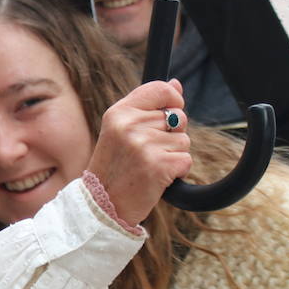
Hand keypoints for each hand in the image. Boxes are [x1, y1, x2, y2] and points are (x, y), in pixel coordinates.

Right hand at [86, 79, 191, 224]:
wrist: (102, 204)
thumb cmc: (114, 167)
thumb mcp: (121, 130)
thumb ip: (147, 106)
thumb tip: (176, 84)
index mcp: (119, 113)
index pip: (160, 89)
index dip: (173, 100)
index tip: (169, 114)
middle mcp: (130, 125)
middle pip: (178, 117)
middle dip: (172, 135)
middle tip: (148, 151)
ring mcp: (143, 145)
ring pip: (184, 140)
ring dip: (174, 155)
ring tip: (149, 165)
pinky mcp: (158, 165)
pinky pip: (186, 160)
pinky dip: (177, 171)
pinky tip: (157, 177)